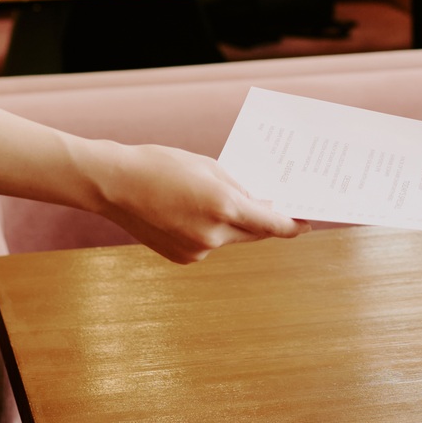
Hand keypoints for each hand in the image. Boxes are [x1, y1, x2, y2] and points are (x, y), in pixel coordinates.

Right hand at [90, 143, 308, 263]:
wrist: (113, 184)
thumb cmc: (161, 164)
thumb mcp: (208, 167)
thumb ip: (238, 188)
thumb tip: (259, 205)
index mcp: (224, 206)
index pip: (272, 224)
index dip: (294, 226)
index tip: (307, 223)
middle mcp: (214, 234)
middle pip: (254, 233)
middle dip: (264, 221)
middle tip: (272, 207)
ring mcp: (197, 250)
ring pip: (230, 239)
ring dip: (233, 225)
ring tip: (218, 201)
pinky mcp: (183, 258)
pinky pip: (209, 244)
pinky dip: (210, 231)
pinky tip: (192, 212)